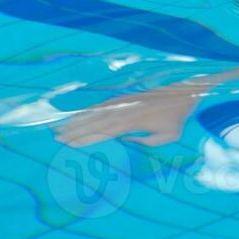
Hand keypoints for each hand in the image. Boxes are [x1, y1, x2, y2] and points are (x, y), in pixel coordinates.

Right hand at [55, 84, 203, 147]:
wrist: (182, 93)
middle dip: (75, 131)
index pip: (104, 133)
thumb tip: (127, 140)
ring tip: (60, 127)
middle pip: (94, 123)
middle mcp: (125, 111)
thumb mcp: (169, 136)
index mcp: (133, 122)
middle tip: (56, 138)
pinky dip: (89, 110)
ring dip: (77, 120)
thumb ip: (147, 142)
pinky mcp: (124, 97)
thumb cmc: (176, 118)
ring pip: (95, 113)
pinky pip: (102, 105)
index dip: (86, 139)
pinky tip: (78, 114)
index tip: (70, 145)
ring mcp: (123, 103)